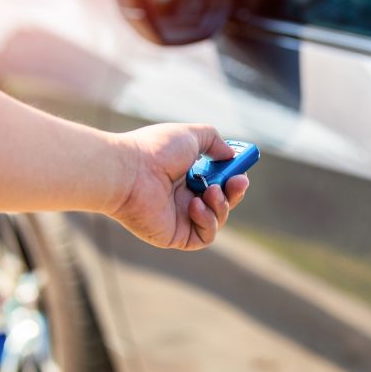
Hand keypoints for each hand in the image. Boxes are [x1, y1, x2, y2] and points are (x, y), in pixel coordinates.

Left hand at [109, 123, 249, 249]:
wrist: (129, 172)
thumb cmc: (155, 151)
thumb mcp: (190, 135)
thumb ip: (214, 140)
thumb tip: (230, 155)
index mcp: (185, 174)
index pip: (217, 179)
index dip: (232, 174)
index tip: (241, 167)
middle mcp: (183, 196)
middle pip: (222, 200)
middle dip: (235, 191)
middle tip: (239, 180)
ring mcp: (180, 217)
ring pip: (218, 218)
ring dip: (221, 204)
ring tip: (209, 190)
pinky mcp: (176, 235)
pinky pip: (205, 236)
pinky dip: (208, 220)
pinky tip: (194, 205)